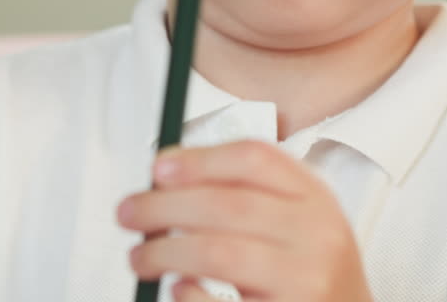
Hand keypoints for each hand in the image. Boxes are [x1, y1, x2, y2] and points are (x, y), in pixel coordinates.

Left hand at [117, 140, 371, 301]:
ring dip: (165, 251)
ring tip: (141, 258)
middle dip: (164, 206)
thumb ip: (244, 193)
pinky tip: (179, 289)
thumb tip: (164, 177)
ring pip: (218, 254)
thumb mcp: (295, 221)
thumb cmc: (305, 270)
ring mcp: (306, 283)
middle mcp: (318, 237)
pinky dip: (189, 296)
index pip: (255, 158)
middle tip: (128, 213)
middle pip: (227, 204)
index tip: (157, 168)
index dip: (199, 159)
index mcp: (315, 199)